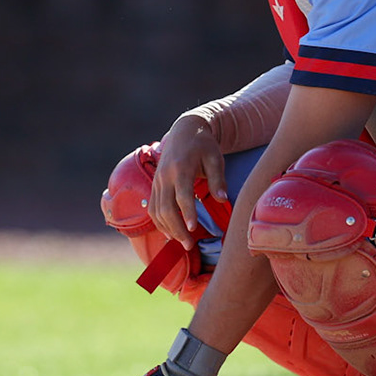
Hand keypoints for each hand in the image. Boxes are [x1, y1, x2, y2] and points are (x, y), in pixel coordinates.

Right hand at [148, 114, 228, 247]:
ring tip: (183, 243)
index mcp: (181, 168)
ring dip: (168, 229)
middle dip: (177, 228)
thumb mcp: (216, 158)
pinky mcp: (154, 185)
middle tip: (190, 245)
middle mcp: (165, 176)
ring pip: (157, 210)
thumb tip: (223, 200)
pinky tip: (171, 233)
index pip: (182, 195)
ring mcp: (157, 181)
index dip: (187, 213)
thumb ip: (218, 180)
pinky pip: (152, 208)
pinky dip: (160, 222)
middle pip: (166, 207)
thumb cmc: (204, 145)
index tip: (194, 229)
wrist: (184, 130)